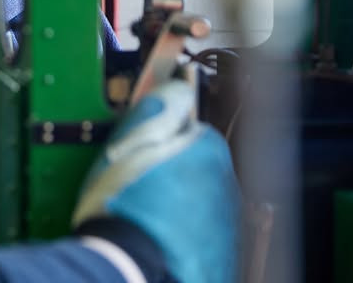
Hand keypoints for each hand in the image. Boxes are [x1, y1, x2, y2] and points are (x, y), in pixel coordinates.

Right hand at [73, 80, 240, 282]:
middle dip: (174, 172)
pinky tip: (157, 238)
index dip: (164, 137)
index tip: (143, 148)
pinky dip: (185, 235)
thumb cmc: (124, 205)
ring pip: (201, 203)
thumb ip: (156, 109)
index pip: (192, 131)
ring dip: (180, 204)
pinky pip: (202, 236)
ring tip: (145, 215)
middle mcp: (227, 186)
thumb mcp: (126, 143)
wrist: (129, 266)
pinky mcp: (223, 256)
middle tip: (139, 184)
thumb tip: (175, 87)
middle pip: (199, 168)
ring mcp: (228, 225)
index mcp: (209, 150)